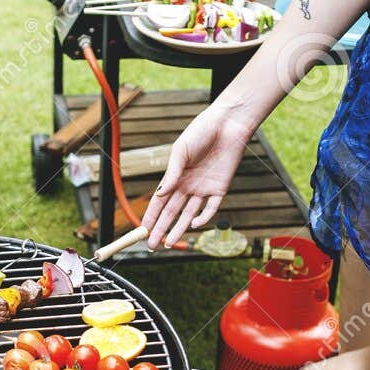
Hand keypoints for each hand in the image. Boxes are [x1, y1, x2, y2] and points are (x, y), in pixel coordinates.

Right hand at [140, 105, 257, 247]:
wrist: (227, 125)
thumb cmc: (201, 132)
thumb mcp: (181, 151)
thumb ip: (172, 174)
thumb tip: (159, 194)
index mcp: (175, 176)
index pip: (159, 202)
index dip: (150, 217)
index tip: (142, 230)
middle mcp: (188, 185)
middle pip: (171, 212)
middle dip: (161, 229)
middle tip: (151, 245)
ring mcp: (203, 189)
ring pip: (188, 215)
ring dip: (178, 229)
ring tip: (169, 243)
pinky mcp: (220, 189)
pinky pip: (210, 208)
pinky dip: (202, 218)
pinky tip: (193, 224)